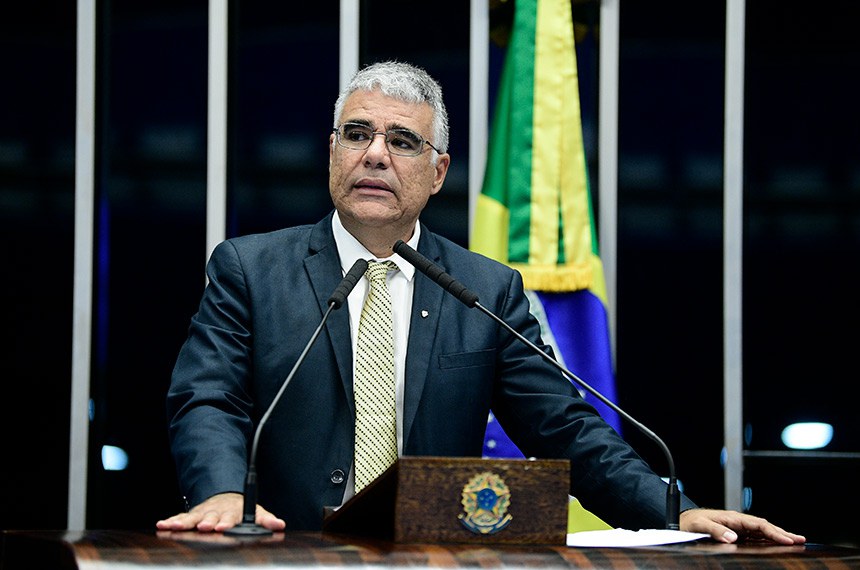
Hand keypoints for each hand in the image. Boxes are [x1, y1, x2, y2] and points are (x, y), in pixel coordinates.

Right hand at [155, 492, 285, 532]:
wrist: (227, 497)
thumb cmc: (242, 510)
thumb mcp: (257, 513)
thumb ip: (267, 520)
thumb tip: (280, 525)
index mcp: (234, 511)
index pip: (231, 517)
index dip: (226, 522)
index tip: (222, 527)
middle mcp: (217, 510)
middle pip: (211, 516)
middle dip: (207, 522)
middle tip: (203, 526)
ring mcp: (204, 512)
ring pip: (193, 517)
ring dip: (184, 522)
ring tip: (174, 527)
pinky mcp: (193, 515)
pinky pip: (181, 517)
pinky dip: (172, 521)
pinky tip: (162, 524)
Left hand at [680, 508, 805, 543]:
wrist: (684, 521)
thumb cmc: (691, 522)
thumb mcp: (700, 525)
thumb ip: (715, 531)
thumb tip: (732, 538)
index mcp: (733, 518)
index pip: (758, 524)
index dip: (773, 531)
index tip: (786, 539)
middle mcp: (738, 522)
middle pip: (765, 526)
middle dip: (783, 533)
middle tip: (801, 540)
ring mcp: (739, 527)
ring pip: (763, 531)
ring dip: (779, 536)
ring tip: (796, 541)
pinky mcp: (737, 533)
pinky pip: (756, 536)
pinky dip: (769, 539)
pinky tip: (777, 544)